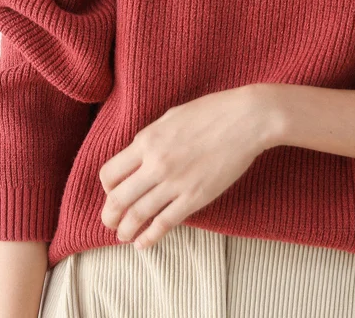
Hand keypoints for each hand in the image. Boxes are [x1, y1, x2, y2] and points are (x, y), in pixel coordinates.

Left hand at [98, 84, 274, 249]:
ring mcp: (175, 183)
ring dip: (125, 230)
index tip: (113, 192)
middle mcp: (156, 164)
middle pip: (118, 199)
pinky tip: (143, 244)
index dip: (107, 187)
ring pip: (137, 216)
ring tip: (123, 235)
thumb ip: (151, 138)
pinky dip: (149, 237)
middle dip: (109, 215)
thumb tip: (138, 155)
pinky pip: (164, 223)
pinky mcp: (195, 198)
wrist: (247, 119)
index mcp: (147, 141)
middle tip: (110, 222)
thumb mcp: (172, 116)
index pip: (110, 173)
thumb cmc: (212, 111)